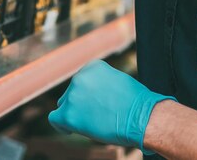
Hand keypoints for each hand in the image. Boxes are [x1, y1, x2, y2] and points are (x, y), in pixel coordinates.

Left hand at [48, 60, 174, 152]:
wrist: (142, 118)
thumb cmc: (137, 104)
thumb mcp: (118, 82)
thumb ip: (100, 84)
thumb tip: (90, 95)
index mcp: (92, 66)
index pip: (82, 82)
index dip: (88, 95)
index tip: (97, 104)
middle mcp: (79, 77)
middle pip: (71, 93)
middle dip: (80, 104)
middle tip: (97, 116)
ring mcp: (73, 95)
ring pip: (65, 106)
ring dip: (76, 114)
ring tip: (94, 123)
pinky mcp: (69, 114)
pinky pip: (55, 119)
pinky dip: (61, 125)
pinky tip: (70, 130)